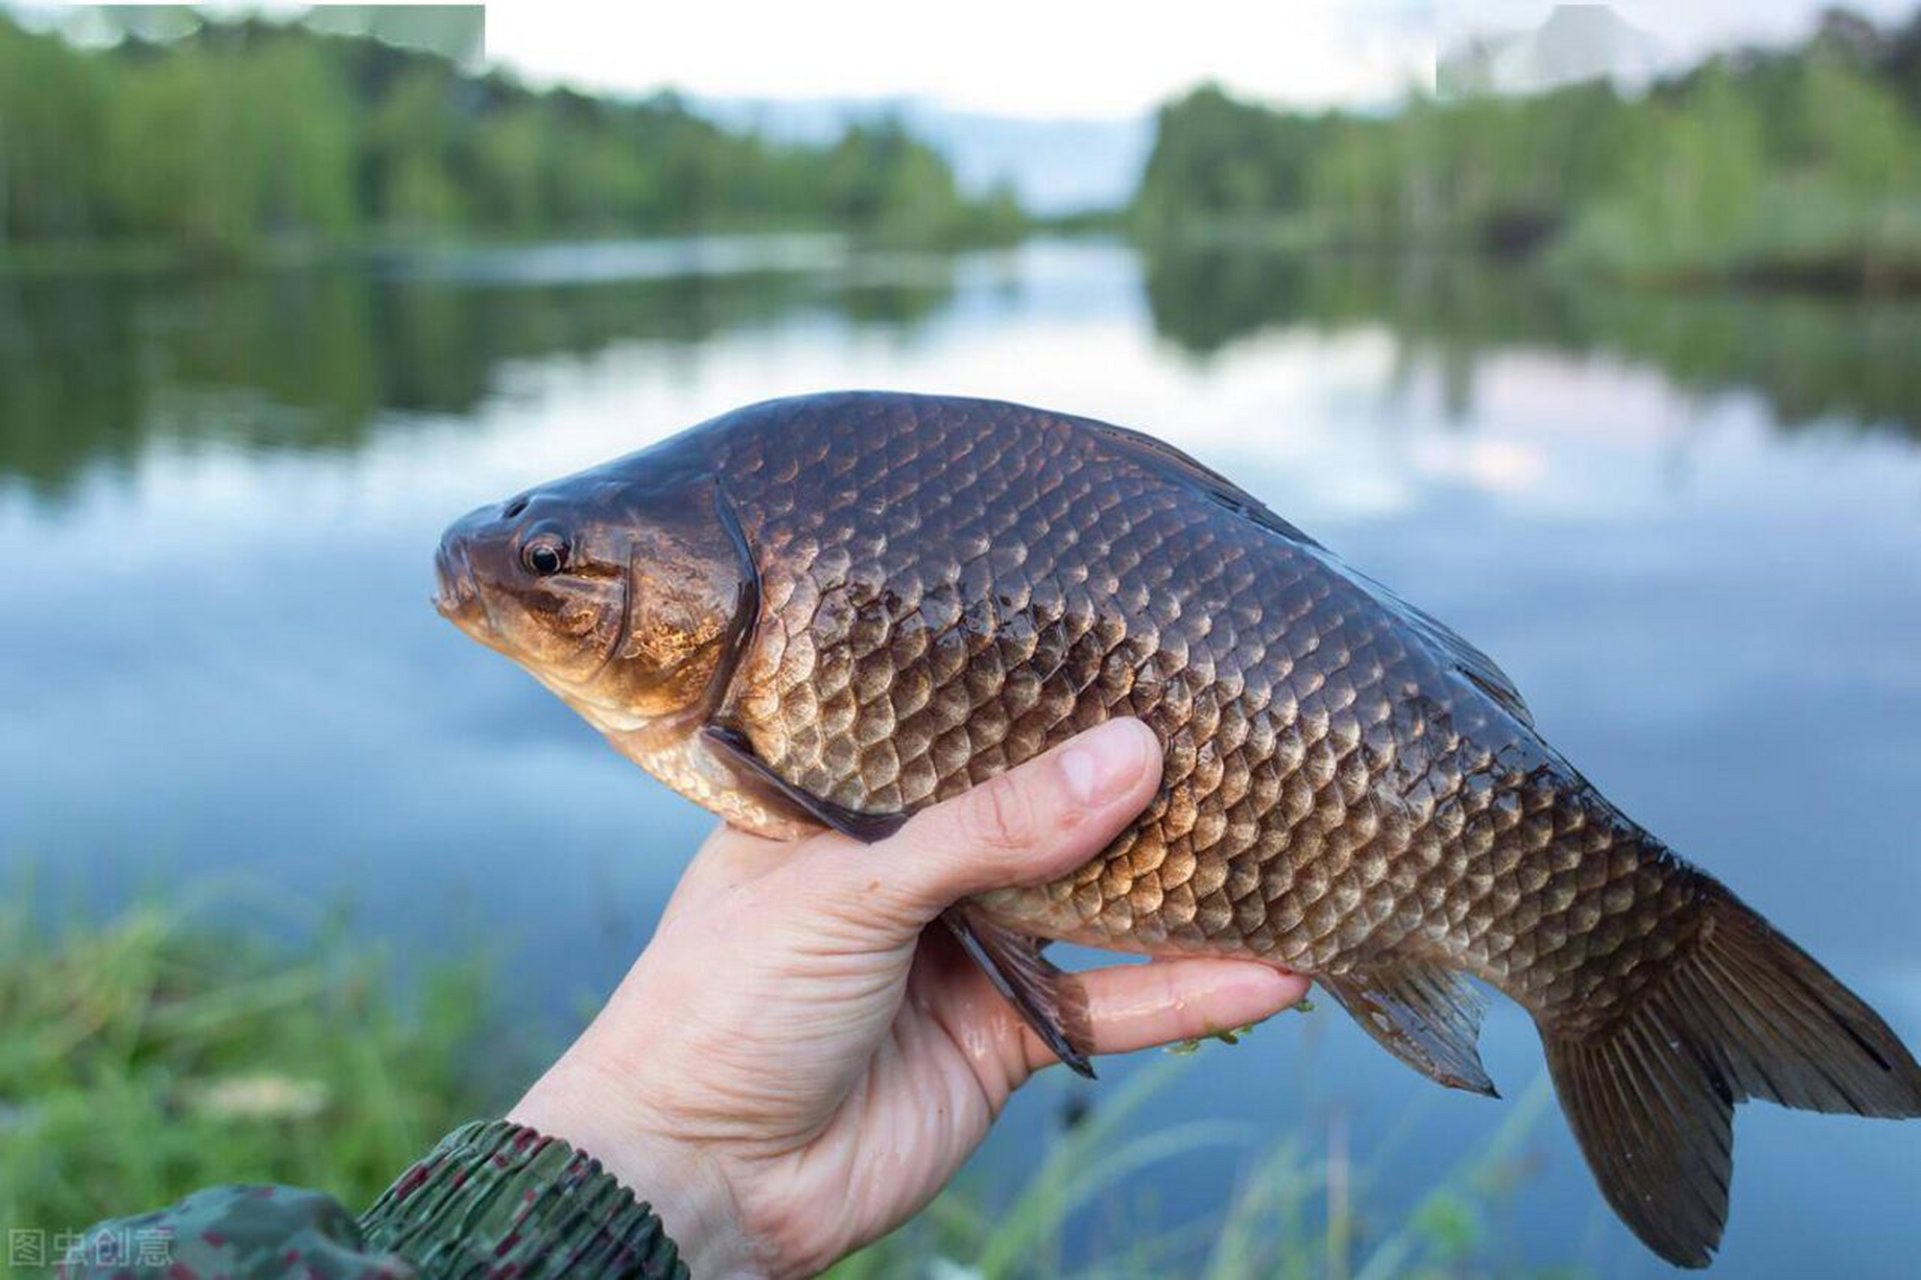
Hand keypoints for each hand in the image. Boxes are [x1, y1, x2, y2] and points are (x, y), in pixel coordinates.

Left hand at [508, 718, 1310, 1277]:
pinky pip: (1113, 1004)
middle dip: (1132, 782)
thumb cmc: (724, 1004)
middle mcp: (913, 865)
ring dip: (1183, 885)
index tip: (1142, 643)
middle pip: (1043, 809)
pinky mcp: (1005, 1035)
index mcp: (847, 801)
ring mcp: (965, 949)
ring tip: (1287, 838)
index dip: (1041, 691)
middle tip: (1242, 729)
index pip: (956, 724)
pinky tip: (1271, 968)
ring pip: (1095, 903)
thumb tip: (1133, 752)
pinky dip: (1188, 991)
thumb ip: (991, 827)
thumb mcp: (848, 887)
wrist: (699, 1185)